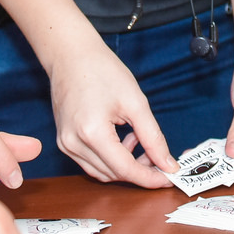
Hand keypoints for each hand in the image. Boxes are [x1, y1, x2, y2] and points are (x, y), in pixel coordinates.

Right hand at [45, 42, 177, 186]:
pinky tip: (122, 139)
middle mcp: (73, 144)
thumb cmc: (101, 70)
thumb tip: (168, 164)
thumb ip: (152, 137)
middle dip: (139, 171)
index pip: (125, 170)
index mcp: (92, 133)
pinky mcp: (64, 140)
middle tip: (159, 157)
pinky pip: (90, 162)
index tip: (169, 177)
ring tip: (138, 140)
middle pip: (113, 174)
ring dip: (124, 165)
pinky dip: (110, 158)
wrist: (71, 54)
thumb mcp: (135, 102)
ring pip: (101, 172)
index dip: (149, 178)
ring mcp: (65, 144)